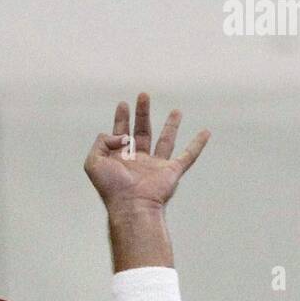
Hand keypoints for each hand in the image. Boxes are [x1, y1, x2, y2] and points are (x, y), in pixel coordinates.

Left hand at [84, 94, 208, 214]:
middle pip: (142, 131)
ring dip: (171, 125)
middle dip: (143, 113)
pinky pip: (188, 155)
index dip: (121, 118)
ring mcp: (156, 166)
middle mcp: (138, 160)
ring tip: (177, 110)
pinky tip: (206, 132)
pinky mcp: (172, 171)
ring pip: (166, 141)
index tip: (123, 104)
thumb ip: (102, 142)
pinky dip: (198, 144)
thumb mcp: (93, 161)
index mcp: (120, 158)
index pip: (121, 133)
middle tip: (143, 95)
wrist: (131, 205)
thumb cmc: (111, 187)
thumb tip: (122, 135)